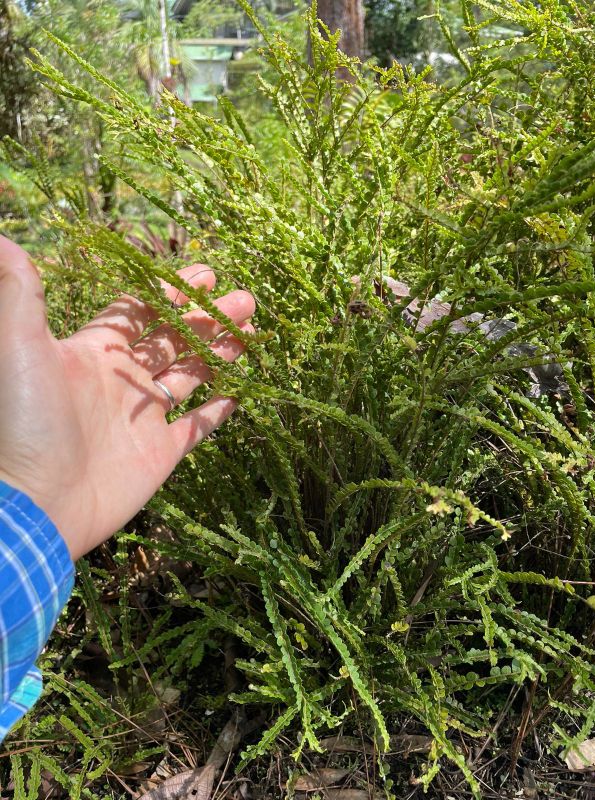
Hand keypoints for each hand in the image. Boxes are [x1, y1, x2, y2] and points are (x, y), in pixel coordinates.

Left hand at [0, 236, 254, 559]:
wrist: (34, 502)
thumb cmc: (24, 419)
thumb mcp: (18, 345)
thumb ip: (20, 291)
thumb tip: (2, 237)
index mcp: (95, 351)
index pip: (139, 311)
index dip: (170, 291)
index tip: (205, 274)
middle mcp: (122, 380)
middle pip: (173, 339)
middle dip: (208, 317)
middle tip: (245, 300)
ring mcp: (142, 419)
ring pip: (191, 377)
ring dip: (220, 352)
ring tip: (254, 331)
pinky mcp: (159, 454)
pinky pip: (196, 428)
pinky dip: (217, 411)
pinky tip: (240, 391)